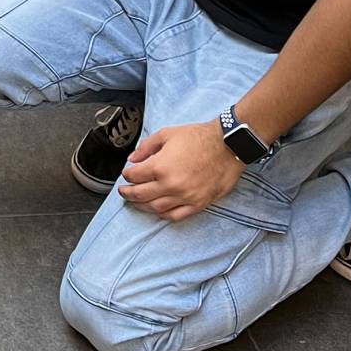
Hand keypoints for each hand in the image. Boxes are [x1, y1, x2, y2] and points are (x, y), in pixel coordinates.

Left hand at [118, 121, 243, 221]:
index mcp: (160, 167)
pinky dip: (163, 215)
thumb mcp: (166, 134)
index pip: (134, 176)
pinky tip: (157, 210)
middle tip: (123, 191)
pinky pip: (176, 216)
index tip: (127, 173)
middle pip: (140, 195)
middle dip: (128, 193)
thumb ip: (146, 147)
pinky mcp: (198, 204)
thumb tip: (132, 159)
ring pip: (155, 208)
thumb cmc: (199, 138)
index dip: (127, 175)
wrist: (228, 145)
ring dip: (142, 206)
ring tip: (136, 202)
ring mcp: (185, 197)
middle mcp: (170, 185)